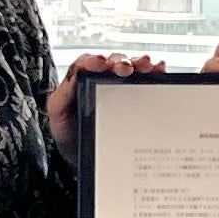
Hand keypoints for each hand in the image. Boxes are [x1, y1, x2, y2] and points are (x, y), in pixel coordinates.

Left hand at [49, 51, 167, 148]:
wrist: (82, 157)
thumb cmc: (69, 132)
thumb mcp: (58, 112)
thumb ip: (64, 92)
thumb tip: (77, 74)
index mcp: (82, 79)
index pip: (89, 62)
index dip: (96, 60)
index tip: (100, 64)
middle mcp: (103, 79)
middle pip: (115, 62)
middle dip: (122, 62)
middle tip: (126, 69)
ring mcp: (121, 88)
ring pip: (133, 69)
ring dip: (140, 64)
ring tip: (147, 66)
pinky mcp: (137, 98)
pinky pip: (147, 82)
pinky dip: (155, 74)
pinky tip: (160, 71)